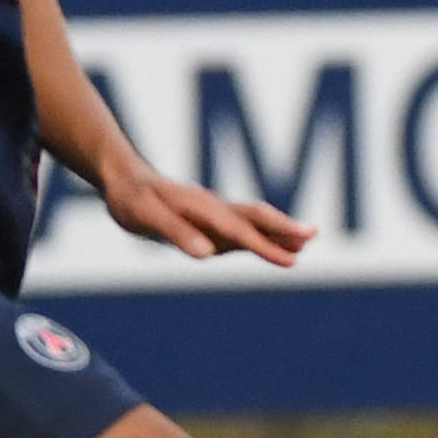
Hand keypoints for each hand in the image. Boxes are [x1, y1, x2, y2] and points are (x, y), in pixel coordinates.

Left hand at [100, 153, 311, 267]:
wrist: (123, 178)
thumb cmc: (132, 198)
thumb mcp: (146, 215)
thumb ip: (176, 232)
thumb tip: (206, 253)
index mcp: (202, 207)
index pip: (239, 229)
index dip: (265, 245)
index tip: (290, 259)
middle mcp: (213, 208)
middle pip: (256, 217)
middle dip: (285, 228)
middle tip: (314, 235)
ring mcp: (213, 213)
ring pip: (253, 222)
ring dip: (279, 231)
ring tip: (306, 241)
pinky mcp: (207, 221)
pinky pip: (240, 229)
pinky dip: (261, 236)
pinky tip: (273, 246)